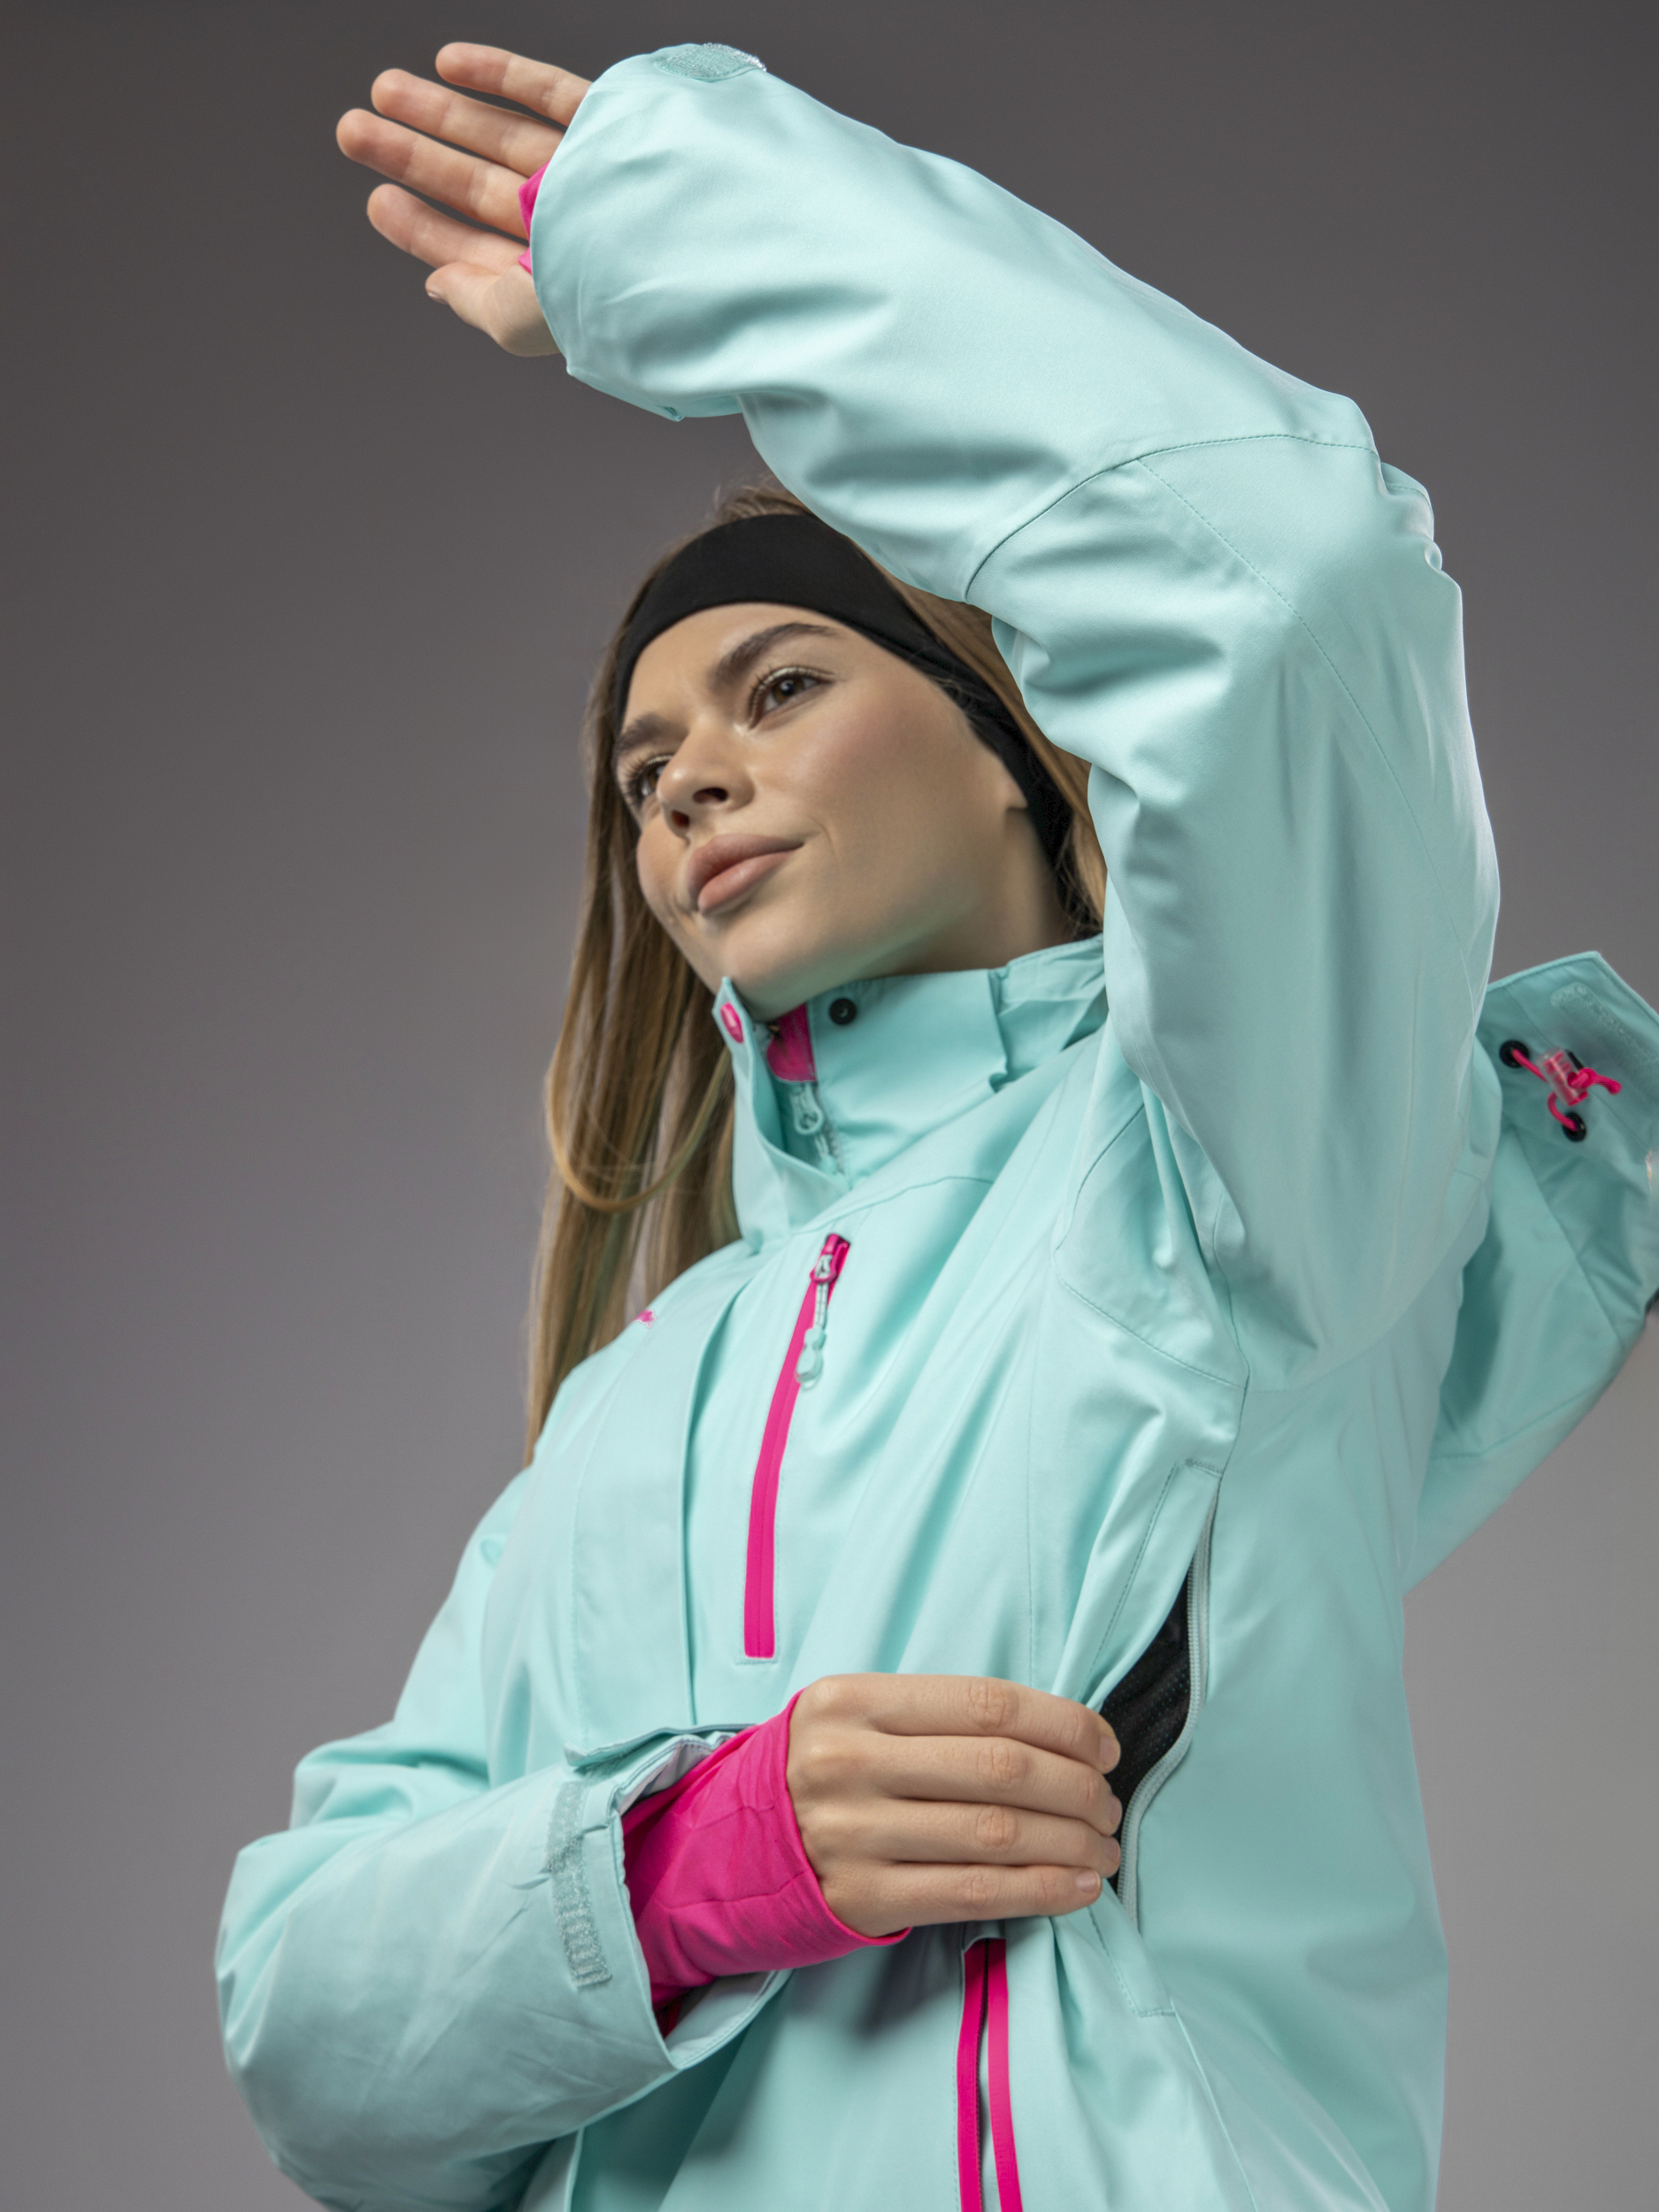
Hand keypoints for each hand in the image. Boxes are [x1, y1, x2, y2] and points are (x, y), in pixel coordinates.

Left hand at [336, 45, 590, 355]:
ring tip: (382, 88)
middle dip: (412, 157)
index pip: (475, 250)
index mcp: (553, 277)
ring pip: (499, 134)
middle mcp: (569, 224)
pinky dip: (499, 75)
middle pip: (475, 185)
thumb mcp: (524, 318)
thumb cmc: (615, 293)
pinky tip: (450, 63)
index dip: (423, 227)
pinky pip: (547, 90)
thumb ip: (478, 303)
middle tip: (353, 131)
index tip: (379, 201)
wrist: (696, 245)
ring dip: (439, 110)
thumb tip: (437, 285)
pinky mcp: (609, 122)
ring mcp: (588, 170)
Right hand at [786, 1674, 1121, 1938]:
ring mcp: (852, 1833)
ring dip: (1071, 1843)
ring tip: (1103, 1849)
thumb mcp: (857, 1717)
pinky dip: (1040, 1890)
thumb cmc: (822, 1772)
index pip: (986, 1705)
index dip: (1063, 1725)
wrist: (729, 1847)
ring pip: (995, 1834)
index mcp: (854, 1700)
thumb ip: (937, 1717)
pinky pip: (973, 1893)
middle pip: (1000, 1770)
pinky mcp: (861, 1898)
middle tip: (1108, 1805)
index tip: (1104, 1747)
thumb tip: (1057, 1736)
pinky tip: (1077, 1888)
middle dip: (1077, 1789)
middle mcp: (849, 1762)